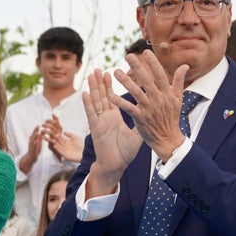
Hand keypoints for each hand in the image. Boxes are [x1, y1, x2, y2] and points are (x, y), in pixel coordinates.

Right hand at [19, 126, 44, 173]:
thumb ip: (40, 137)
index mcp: (33, 139)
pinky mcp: (32, 151)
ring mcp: (31, 146)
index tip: (39, 124)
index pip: (35, 133)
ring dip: (34, 137)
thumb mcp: (38, 142)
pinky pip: (33, 147)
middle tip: (37, 126)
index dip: (37, 128)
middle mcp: (31, 142)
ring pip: (32, 141)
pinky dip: (34, 144)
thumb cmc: (35, 149)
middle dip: (35, 131)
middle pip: (33, 135)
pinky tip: (36, 142)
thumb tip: (43, 130)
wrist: (31, 158)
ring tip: (36, 133)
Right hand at [48, 129, 84, 162]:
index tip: (54, 132)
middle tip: (50, 135)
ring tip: (51, 139)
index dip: (58, 135)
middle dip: (54, 139)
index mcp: (67, 142)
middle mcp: (65, 147)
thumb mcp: (76, 138)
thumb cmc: (83, 146)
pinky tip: (55, 145)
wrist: (86, 152)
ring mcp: (65, 151)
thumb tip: (64, 131)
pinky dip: (58, 148)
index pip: (61, 138)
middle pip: (58, 142)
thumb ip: (70, 135)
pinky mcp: (66, 155)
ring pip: (58, 146)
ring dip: (55, 143)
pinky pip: (60, 151)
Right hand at [81, 69, 143, 193]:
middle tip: (99, 69)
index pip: (112, 98)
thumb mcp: (137, 134)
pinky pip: (91, 114)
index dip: (110, 86)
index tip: (111, 73)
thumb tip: (151, 112)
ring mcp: (99, 122)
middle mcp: (106, 118)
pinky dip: (88, 104)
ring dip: (93, 88)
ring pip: (95, 102)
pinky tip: (85, 93)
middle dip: (100, 83)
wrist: (117, 166)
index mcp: (115, 117)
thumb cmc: (125, 153)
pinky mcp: (95, 129)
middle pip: (102, 96)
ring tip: (91, 75)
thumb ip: (141, 121)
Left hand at [110, 49, 188, 159]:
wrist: (168, 139)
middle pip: (146, 80)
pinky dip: (119, 101)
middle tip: (128, 56)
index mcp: (167, 93)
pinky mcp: (140, 118)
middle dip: (137, 67)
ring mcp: (148, 108)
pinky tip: (110, 94)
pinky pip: (128, 108)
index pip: (160, 75)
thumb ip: (179, 81)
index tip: (146, 52)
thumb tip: (184, 65)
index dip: (153, 63)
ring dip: (125, 81)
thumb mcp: (178, 99)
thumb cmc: (172, 117)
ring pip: (135, 92)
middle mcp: (157, 99)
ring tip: (115, 71)